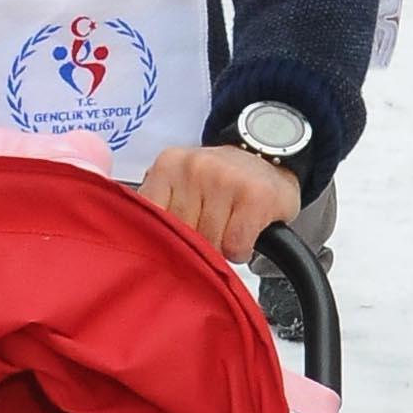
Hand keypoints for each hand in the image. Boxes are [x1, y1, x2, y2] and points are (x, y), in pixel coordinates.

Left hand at [141, 143, 301, 259]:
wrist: (268, 161)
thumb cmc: (220, 183)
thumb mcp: (178, 185)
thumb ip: (157, 209)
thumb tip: (143, 248)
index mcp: (168, 166)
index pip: (150, 222)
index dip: (164, 242)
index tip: (175, 242)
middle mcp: (193, 167)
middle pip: (181, 236)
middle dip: (194, 246)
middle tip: (207, 230)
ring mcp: (225, 179)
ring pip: (209, 244)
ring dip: (219, 249)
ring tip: (227, 230)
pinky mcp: (255, 196)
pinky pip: (235, 246)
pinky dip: (239, 251)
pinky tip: (242, 234)